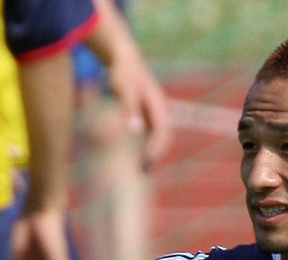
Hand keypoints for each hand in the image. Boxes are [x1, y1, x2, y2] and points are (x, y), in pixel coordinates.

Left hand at [104, 49, 171, 169]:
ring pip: (158, 137)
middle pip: (163, 137)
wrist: (124, 58)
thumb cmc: (123, 73)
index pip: (161, 132)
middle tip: (144, 172)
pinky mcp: (148, 113)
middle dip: (155, 155)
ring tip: (142, 170)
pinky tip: (139, 157)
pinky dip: (147, 146)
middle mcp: (160, 110)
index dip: (155, 149)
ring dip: (152, 153)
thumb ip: (129, 110)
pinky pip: (152, 134)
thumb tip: (135, 131)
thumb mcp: (124, 91)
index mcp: (158, 105)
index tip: (145, 162)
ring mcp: (155, 112)